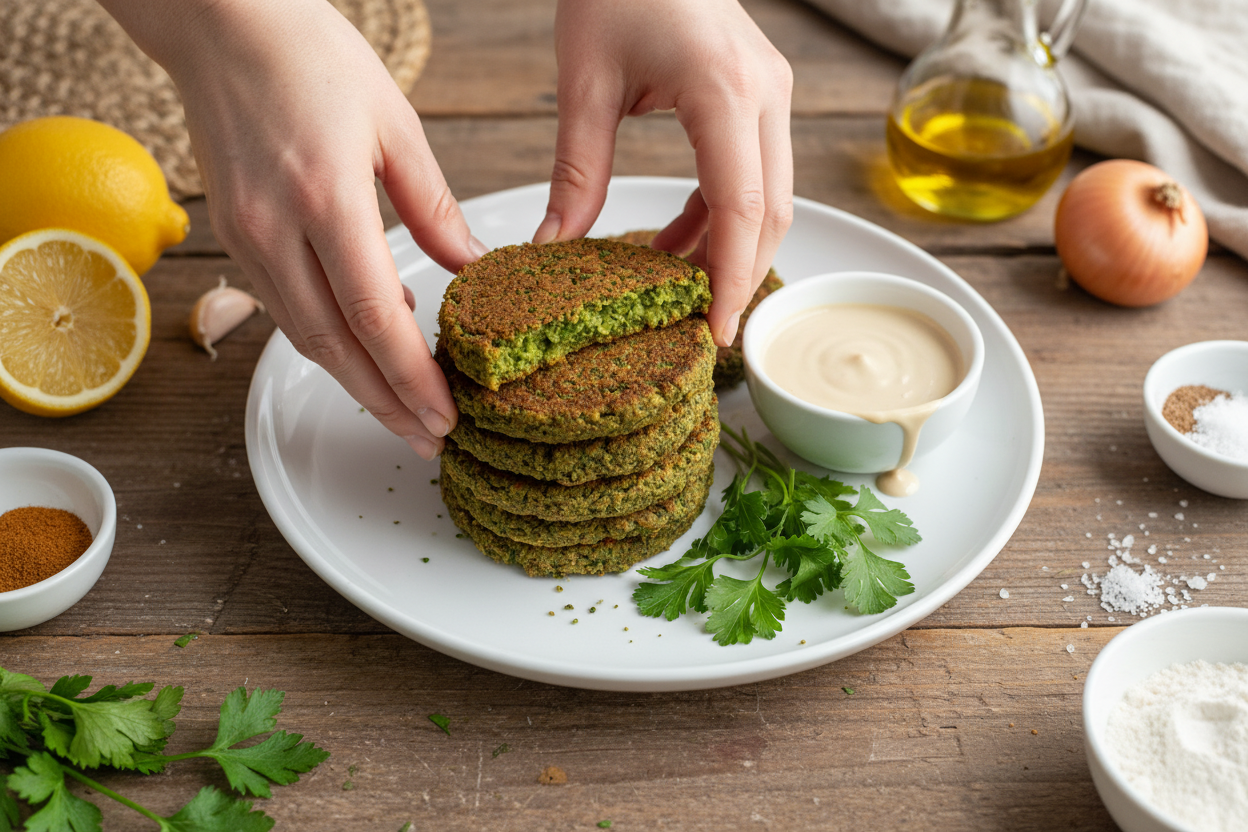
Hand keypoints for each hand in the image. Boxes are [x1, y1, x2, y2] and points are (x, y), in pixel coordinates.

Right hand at [99, 0, 484, 458]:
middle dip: (387, 403)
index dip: (411, 378)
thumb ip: (434, 206)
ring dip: (356, 384)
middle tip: (429, 439)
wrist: (222, 24)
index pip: (375, 318)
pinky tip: (362, 354)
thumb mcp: (395, 125)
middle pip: (337, 346)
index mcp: (327, 199)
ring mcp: (248, 238)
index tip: (445, 414)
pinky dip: (328, 340)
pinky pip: (285, 308)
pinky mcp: (234, 236)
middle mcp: (278, 229)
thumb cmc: (312, 58)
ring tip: (402, 413)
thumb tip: (469, 267)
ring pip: (306, 336)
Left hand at [536, 0, 793, 346]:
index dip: (728, 279)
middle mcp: (764, 94)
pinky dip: (722, 215)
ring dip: (731, 249)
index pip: (741, 208)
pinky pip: (753, 173)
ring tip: (680, 294)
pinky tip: (678, 243)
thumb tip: (552, 249)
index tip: (711, 332)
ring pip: (772, 197)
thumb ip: (576, 172)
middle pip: (772, 212)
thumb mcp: (584, 83)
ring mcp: (770, 93)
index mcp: (722, 91)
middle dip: (740, 277)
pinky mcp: (759, 95)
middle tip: (702, 330)